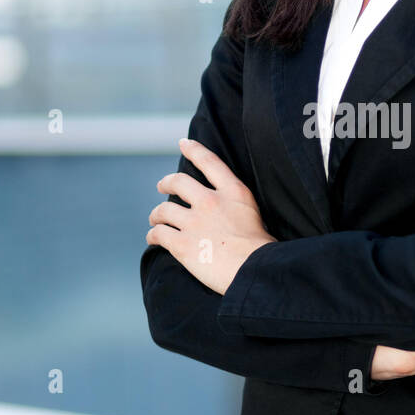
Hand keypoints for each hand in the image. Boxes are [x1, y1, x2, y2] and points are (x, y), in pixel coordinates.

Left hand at [146, 138, 275, 294]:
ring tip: (156, 219)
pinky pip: (158, 233)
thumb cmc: (261, 249)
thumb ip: (235, 205)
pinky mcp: (182, 244)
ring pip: (163, 210)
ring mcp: (194, 223)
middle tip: (162, 186)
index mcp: (233, 192)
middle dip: (166, 182)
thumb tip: (222, 210)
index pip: (209, 162)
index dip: (194, 149)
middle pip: (178, 182)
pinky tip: (154, 239)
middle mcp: (211, 202)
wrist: (256, 272)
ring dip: (157, 215)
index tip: (183, 143)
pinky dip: (153, 235)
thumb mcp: (254, 214)